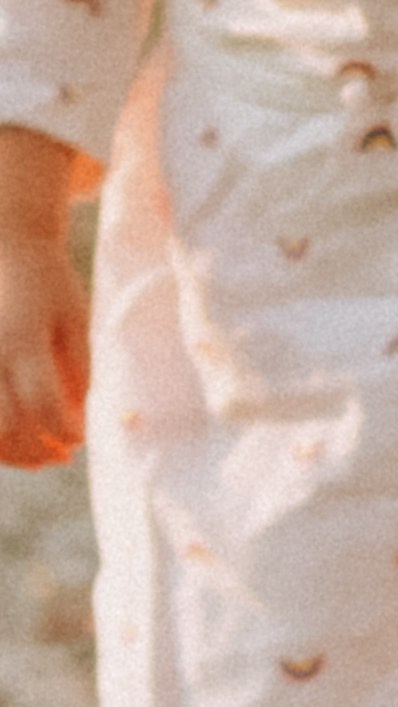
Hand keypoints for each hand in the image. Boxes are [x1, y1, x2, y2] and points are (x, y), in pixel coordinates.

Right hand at [0, 235, 87, 466]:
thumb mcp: (72, 314)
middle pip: (6, 426)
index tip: (81, 437)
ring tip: (43, 456)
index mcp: (21, 338)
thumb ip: (78, 364)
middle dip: (36, 450)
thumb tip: (80, 415)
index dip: (65, 429)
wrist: (4, 251)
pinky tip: (16, 442)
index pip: (43, 403)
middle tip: (63, 455)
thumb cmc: (45, 282)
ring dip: (13, 453)